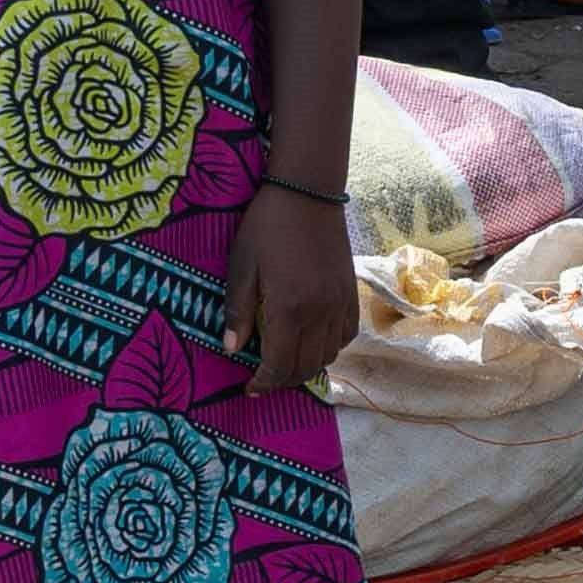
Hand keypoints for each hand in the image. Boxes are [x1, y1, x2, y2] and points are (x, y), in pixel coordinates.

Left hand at [226, 181, 357, 396]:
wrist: (308, 194)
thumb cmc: (266, 227)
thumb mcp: (241, 266)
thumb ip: (237, 311)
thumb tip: (231, 349)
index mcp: (288, 309)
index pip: (279, 364)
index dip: (264, 383)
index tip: (250, 388)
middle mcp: (319, 313)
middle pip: (305, 366)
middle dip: (283, 380)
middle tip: (264, 380)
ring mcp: (339, 304)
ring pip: (329, 355)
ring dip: (307, 367)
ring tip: (287, 364)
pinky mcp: (350, 294)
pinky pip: (346, 335)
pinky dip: (330, 348)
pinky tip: (313, 342)